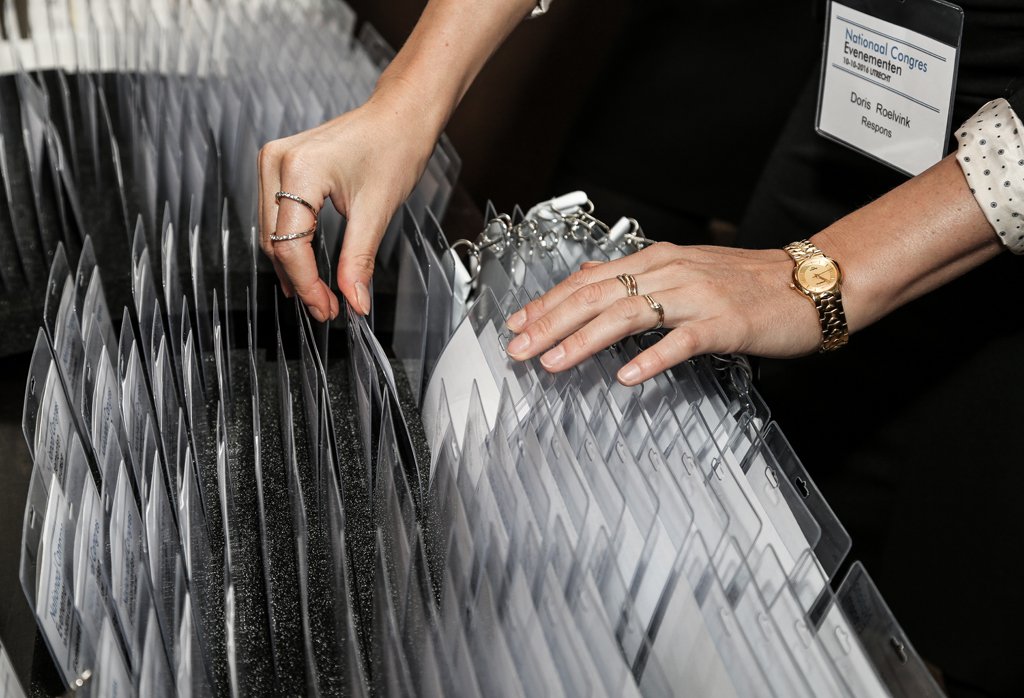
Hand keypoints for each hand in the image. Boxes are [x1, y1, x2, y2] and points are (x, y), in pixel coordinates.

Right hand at [258, 91, 438, 319]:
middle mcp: (277, 161)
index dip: (307, 285)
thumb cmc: (393, 148)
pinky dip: (291, 245)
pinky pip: (276, 216)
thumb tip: (354, 301)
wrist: (400, 116)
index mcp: (299, 170)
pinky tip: (306, 268)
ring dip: (292, 267)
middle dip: (299, 281)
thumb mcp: (377, 212)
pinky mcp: (281, 165)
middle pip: (275, 241)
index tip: (327, 309)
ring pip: (272, 232)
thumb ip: (358, 261)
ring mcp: (275, 160)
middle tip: (325, 309)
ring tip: (318, 295)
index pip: (290, 245)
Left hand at [503, 242, 822, 384]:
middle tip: (518, 348)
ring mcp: (696, 296)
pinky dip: (651, 358)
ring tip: (554, 363)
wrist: (806, 282)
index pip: (588, 280)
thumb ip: (636, 278)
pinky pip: (681, 340)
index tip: (515, 323)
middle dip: (551, 322)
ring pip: (629, 314)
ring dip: (586, 340)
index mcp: (656, 260)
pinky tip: (627, 377)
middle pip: (598, 295)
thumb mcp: (682, 270)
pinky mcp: (723, 322)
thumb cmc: (745, 281)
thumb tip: (590, 280)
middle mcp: (670, 272)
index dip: (548, 302)